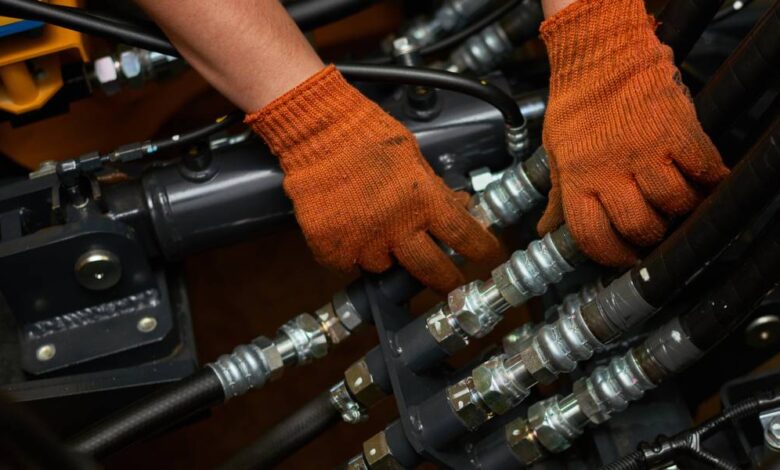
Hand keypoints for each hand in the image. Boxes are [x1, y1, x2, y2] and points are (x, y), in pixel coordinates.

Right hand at [247, 66, 502, 291]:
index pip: (464, 235)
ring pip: (384, 267)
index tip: (489, 259)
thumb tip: (458, 206)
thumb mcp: (412, 157)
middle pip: (431, 270)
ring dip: (386, 255)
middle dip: (446, 281)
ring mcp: (362, 240)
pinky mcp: (331, 248)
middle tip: (450, 284)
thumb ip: (433, 189)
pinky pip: (348, 264)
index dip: (482, 251)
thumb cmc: (365, 135)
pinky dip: (351, 253)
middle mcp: (395, 225)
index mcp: (422, 198)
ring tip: (375, 229)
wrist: (316, 131)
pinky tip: (349, 230)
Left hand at [537, 0, 728, 266]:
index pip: (593, 238)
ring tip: (677, 203)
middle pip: (640, 227)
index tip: (625, 258)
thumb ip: (558, 197)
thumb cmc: (576, 107)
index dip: (612, 257)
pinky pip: (702, 171)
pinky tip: (703, 180)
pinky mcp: (676, 132)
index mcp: (577, 179)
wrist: (602, 57)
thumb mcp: (556, 154)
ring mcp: (645, 152)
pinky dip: (709, 181)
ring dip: (682, 210)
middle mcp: (610, 170)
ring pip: (675, 204)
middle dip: (651, 237)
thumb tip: (545, 232)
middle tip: (655, 230)